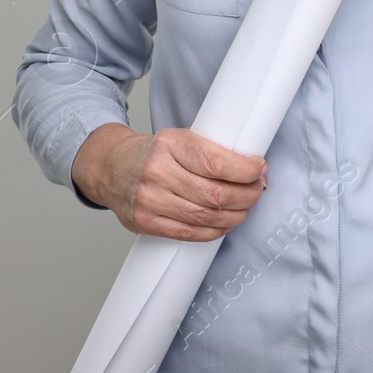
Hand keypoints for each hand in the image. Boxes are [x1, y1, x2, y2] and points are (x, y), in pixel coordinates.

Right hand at [71, 123, 267, 240]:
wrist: (113, 167)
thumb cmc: (154, 153)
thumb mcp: (181, 138)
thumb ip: (213, 150)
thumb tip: (253, 168)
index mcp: (171, 144)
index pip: (216, 162)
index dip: (245, 170)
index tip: (259, 170)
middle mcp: (158, 172)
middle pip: (215, 194)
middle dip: (246, 196)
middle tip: (256, 191)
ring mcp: (149, 199)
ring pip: (205, 217)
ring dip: (234, 216)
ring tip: (245, 208)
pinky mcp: (145, 222)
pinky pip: (188, 234)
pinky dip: (214, 231)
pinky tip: (224, 224)